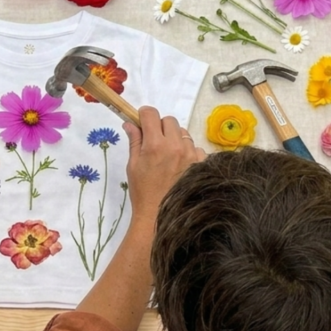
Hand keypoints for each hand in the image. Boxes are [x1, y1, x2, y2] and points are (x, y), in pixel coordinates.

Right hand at [123, 106, 206, 222]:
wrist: (160, 216)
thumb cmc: (143, 192)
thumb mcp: (133, 165)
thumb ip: (134, 141)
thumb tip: (129, 123)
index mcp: (154, 144)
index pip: (151, 114)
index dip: (144, 115)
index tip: (142, 121)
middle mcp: (175, 145)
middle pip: (169, 120)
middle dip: (160, 126)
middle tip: (155, 141)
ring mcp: (191, 154)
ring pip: (184, 133)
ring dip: (175, 139)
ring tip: (169, 157)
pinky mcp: (201, 164)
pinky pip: (196, 148)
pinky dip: (189, 153)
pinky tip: (181, 166)